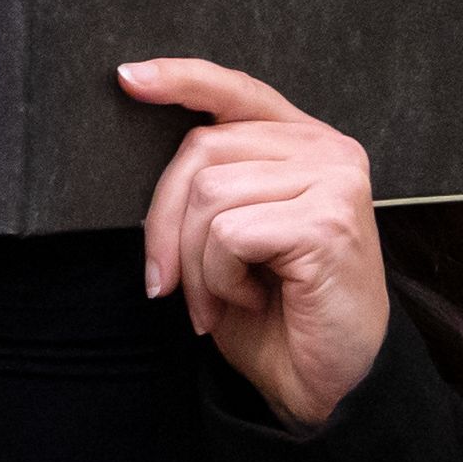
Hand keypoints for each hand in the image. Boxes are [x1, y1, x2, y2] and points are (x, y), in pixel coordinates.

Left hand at [122, 59, 388, 429]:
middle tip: (169, 283)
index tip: (127, 78)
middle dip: (165, 225)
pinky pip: (228, 234)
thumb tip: (142, 141)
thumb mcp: (230, 232)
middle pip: (200, 151)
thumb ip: (209, 181)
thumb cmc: (276, 310)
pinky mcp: (329, 221)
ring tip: (222, 297)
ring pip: (209, 195)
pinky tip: (251, 299)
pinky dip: (220, 279)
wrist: (325, 383)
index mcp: (303, 142)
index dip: (180, 79)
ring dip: (196, 263)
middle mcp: (328, 149)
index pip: (236, 91)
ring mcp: (334, 180)